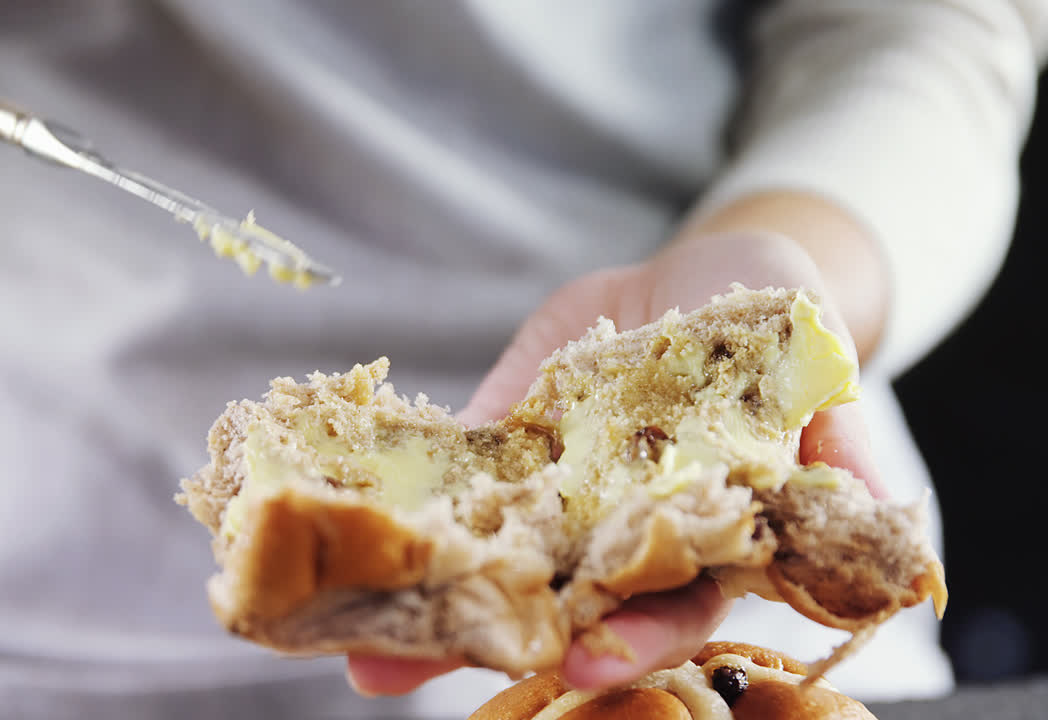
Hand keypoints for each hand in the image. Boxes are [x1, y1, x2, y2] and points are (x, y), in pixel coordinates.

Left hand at [347, 230, 887, 695]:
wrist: (702, 274)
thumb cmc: (775, 316)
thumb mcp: (812, 359)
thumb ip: (835, 435)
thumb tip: (875, 505)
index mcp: (703, 533)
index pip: (672, 605)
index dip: (634, 636)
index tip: (584, 659)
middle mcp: (622, 533)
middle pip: (560, 606)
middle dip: (492, 642)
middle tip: (406, 672)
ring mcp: (557, 494)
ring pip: (496, 564)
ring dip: (428, 607)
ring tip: (357, 651)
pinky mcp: (507, 446)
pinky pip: (457, 488)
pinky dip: (412, 514)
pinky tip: (354, 535)